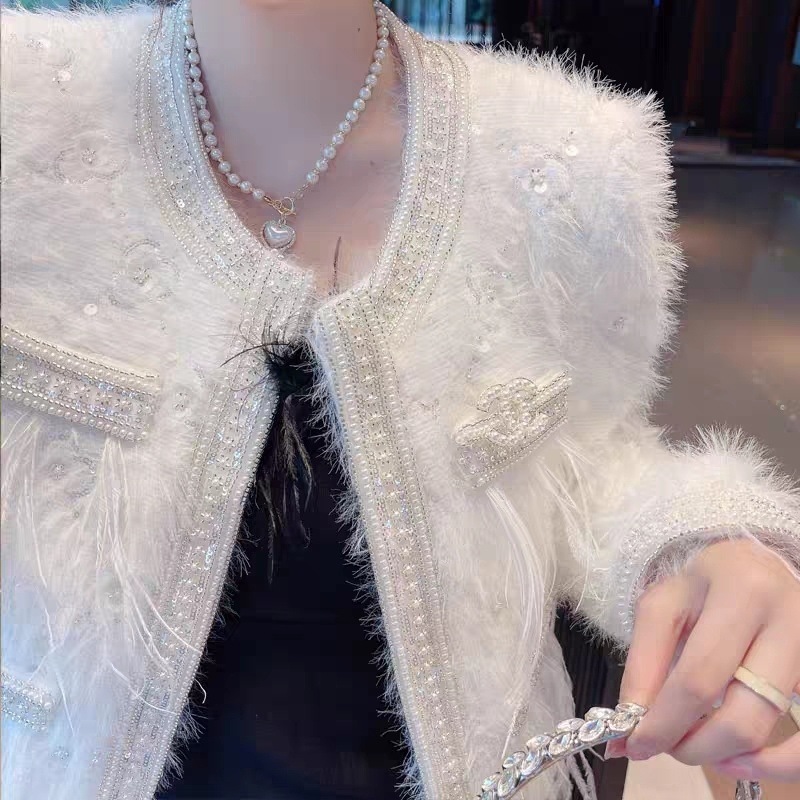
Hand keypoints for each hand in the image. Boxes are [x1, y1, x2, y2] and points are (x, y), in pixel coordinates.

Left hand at [610, 537, 799, 781]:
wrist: (757, 568)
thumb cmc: (705, 587)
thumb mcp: (664, 605)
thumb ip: (643, 662)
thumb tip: (626, 730)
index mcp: (742, 591)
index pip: (698, 677)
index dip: (663, 722)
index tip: (635, 745)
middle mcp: (790, 620)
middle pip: (740, 714)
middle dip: (691, 744)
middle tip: (665, 744)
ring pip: (770, 730)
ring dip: (722, 754)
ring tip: (693, 744)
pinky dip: (774, 764)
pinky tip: (737, 758)